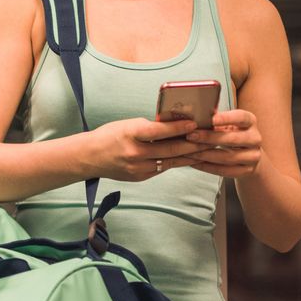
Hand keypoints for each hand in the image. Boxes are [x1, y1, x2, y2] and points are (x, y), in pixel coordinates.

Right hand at [85, 117, 203, 181]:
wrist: (89, 157)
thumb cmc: (109, 136)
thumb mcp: (127, 125)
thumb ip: (149, 128)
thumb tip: (175, 127)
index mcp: (130, 134)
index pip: (158, 131)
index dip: (177, 128)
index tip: (194, 123)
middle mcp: (134, 153)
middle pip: (169, 149)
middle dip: (192, 144)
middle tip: (210, 139)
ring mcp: (138, 168)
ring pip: (170, 161)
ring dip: (190, 155)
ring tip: (206, 150)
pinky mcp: (140, 177)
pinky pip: (162, 168)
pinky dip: (176, 162)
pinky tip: (189, 158)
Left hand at [184, 110, 262, 177]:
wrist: (248, 154)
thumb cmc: (231, 133)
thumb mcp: (227, 124)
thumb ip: (215, 119)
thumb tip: (196, 113)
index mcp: (250, 121)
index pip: (241, 117)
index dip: (226, 118)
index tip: (210, 119)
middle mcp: (255, 138)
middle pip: (233, 139)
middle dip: (209, 138)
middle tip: (190, 136)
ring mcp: (253, 156)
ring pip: (228, 157)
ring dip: (205, 155)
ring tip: (188, 151)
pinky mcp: (247, 170)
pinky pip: (225, 171)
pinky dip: (208, 167)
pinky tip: (195, 163)